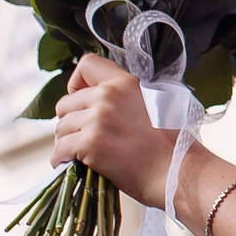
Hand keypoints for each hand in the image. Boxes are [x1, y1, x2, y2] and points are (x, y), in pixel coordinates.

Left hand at [52, 55, 179, 207]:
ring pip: (60, 128)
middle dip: (70, 123)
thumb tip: (100, 105)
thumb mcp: (154, 104)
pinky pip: (59, 150)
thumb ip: (126, 97)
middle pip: (65, 103)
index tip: (82, 102)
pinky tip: (72, 166)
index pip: (86, 64)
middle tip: (84, 138)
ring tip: (81, 156)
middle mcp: (109, 95)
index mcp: (125, 82)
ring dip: (66, 143)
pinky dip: (61, 160)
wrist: (176, 171)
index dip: (77, 85)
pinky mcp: (91, 142)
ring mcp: (98, 118)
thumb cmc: (170, 145)